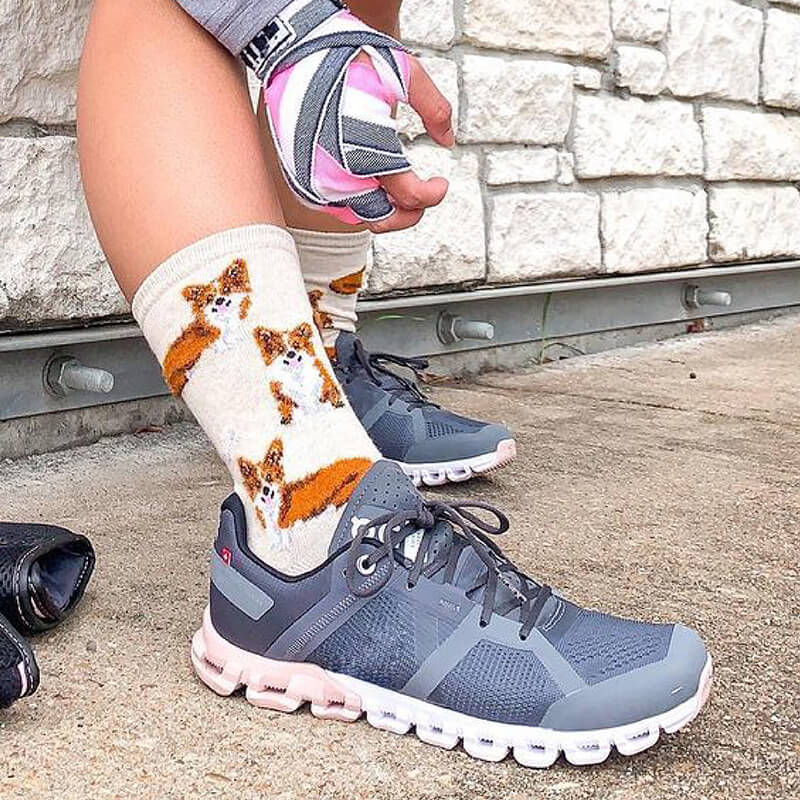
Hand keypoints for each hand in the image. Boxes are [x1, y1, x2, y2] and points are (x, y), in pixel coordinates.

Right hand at [246, 0, 453, 231]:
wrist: (293, 50)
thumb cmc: (346, 56)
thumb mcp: (404, 72)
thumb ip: (434, 109)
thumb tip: (448, 141)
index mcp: (366, 152)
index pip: (409, 196)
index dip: (432, 194)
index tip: (441, 184)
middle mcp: (337, 175)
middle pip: (383, 218)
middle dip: (410, 213)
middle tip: (422, 197)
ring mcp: (316, 181)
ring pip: (358, 217)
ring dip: (382, 209)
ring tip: (396, 189)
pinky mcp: (301, 179)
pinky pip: (334, 207)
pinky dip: (355, 202)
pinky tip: (368, 183)